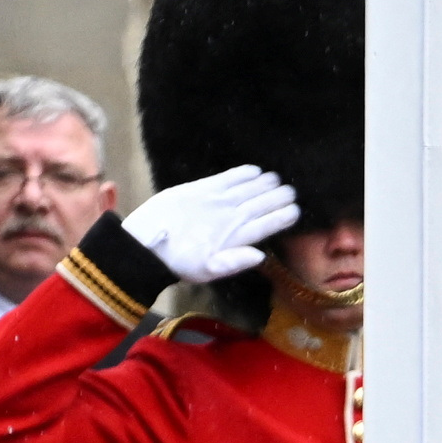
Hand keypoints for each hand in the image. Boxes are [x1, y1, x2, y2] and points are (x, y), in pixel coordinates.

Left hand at [122, 164, 300, 284]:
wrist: (146, 243)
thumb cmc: (178, 262)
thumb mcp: (206, 272)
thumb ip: (233, 262)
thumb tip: (260, 256)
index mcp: (233, 238)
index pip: (265, 225)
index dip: (281, 217)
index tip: (295, 211)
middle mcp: (229, 216)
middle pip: (261, 203)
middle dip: (279, 197)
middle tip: (292, 192)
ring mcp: (216, 199)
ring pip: (249, 188)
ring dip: (266, 184)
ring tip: (278, 181)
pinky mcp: (202, 187)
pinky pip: (229, 176)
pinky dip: (244, 173)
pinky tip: (255, 170)